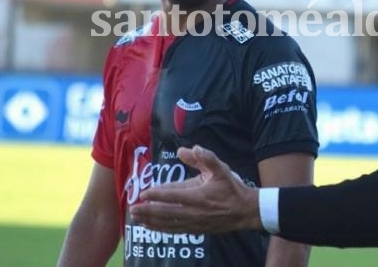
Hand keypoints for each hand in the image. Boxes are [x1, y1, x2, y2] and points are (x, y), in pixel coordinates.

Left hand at [129, 145, 262, 233]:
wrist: (245, 211)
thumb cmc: (231, 188)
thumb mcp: (221, 169)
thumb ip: (205, 157)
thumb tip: (190, 148)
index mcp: (199, 195)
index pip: (173, 195)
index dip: (157, 194)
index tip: (143, 193)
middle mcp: (194, 211)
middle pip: (166, 212)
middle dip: (147, 211)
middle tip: (132, 208)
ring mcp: (194, 222)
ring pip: (168, 223)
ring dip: (151, 221)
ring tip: (135, 218)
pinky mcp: (196, 230)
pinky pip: (174, 230)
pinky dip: (161, 229)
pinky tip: (150, 227)